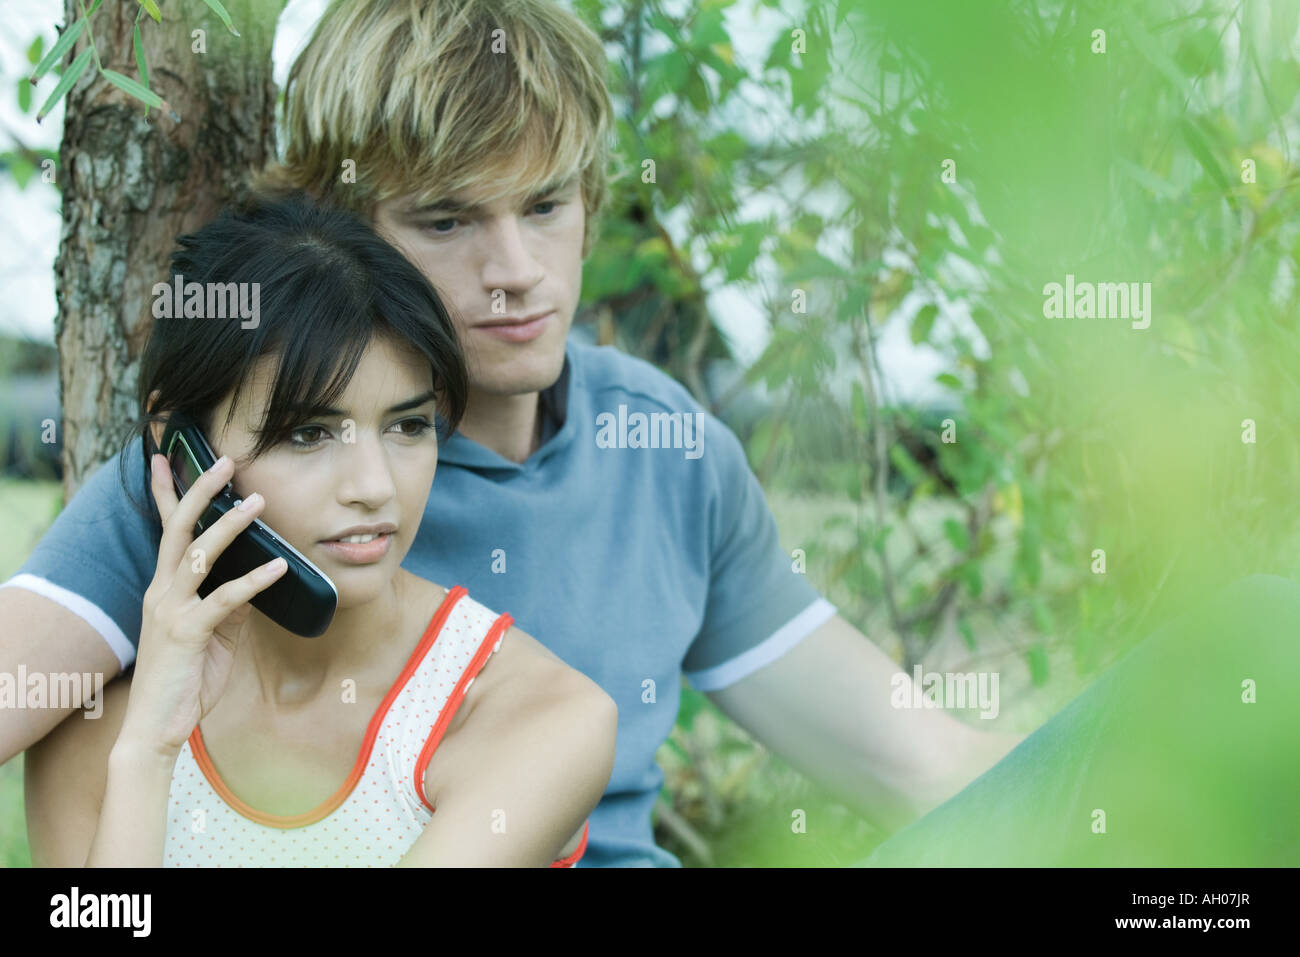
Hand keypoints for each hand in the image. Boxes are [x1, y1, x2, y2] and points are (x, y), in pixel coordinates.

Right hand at [117, 452, 287, 758]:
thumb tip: (258, 575)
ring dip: (230, 526)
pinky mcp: (186, 632)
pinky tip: (279, 566)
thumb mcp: (216, 634)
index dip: (166, 492)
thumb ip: (232, 604)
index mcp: (166, 588)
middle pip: (178, 528)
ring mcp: (171, 610)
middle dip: (201, 491)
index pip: (166, 530)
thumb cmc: (186, 679)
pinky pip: (224, 599)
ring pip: (198, 554)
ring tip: (258, 501)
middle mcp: (163, 591)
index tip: (165, 455)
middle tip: (225, 460)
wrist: (157, 727)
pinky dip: (254, 580)